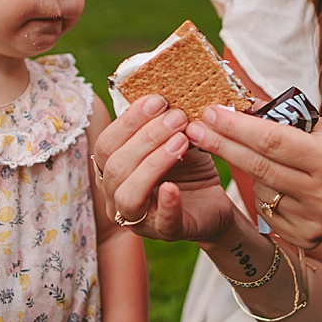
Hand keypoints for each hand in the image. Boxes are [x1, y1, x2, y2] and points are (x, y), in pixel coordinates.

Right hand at [92, 95, 236, 243]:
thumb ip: (164, 121)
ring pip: (129, 194)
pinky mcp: (166, 232)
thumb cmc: (188, 169)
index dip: (128, 121)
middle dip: (147, 137)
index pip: (107, 144)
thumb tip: (166, 89)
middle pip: (116, 167)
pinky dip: (166, 203)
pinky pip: (161, 221)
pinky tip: (174, 186)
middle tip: (177, 116)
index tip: (157, 100)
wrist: (214, 203)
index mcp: (113, 169)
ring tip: (182, 141)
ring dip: (154, 163)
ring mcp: (138, 219)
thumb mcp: (175, 139)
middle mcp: (116, 196)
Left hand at [184, 107, 321, 251]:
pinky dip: (264, 193)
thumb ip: (281, 120)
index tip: (210, 112)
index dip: (236, 127)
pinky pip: (268, 210)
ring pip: (260, 189)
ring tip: (260, 157)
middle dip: (222, 145)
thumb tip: (236, 105)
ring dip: (247, 170)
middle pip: (258, 166)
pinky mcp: (307, 237)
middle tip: (195, 128)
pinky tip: (277, 183)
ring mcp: (315, 220)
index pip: (271, 141)